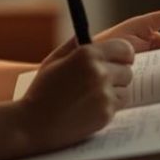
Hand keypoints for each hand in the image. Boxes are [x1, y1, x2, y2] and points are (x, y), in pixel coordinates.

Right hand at [18, 38, 134, 152]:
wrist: (30, 124)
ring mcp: (104, 93)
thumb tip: (88, 34)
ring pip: (126, 88)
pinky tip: (90, 108)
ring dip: (115, 91)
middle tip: (101, 82)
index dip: (122, 56)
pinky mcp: (106, 113)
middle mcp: (99, 72)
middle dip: (117, 75)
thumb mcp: (54, 60)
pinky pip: (119, 105)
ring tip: (92, 96)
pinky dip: (109, 106)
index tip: (117, 61)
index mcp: (87, 54)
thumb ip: (75, 44)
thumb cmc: (41, 91)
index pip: (125, 48)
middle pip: (128, 70)